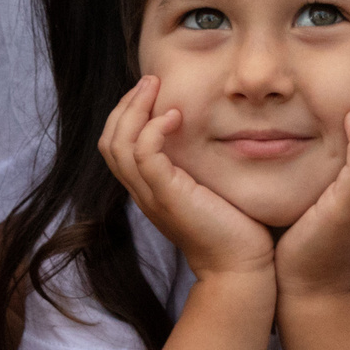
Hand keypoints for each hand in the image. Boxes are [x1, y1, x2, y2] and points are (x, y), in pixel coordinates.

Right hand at [101, 77, 274, 279]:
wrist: (241, 269)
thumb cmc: (235, 231)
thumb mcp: (210, 191)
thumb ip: (199, 168)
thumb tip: (211, 137)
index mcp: (149, 191)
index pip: (116, 146)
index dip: (126, 115)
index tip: (152, 92)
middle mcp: (143, 193)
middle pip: (108, 142)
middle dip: (125, 105)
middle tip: (150, 80)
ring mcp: (152, 196)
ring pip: (118, 144)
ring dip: (134, 109)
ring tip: (156, 88)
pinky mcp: (168, 196)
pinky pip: (143, 155)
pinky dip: (152, 129)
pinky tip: (175, 117)